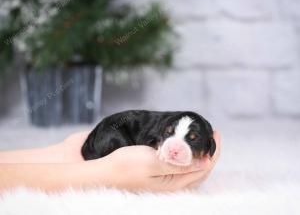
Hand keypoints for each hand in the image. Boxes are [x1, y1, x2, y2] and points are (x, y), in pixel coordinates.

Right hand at [89, 131, 220, 191]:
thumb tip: (205, 162)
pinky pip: (182, 170)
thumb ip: (179, 163)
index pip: (203, 167)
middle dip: (210, 153)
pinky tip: (187, 152)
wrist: (105, 173)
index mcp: (174, 183)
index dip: (213, 151)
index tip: (215, 134)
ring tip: (204, 142)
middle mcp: (173, 185)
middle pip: (201, 170)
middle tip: (213, 135)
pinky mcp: (160, 178)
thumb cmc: (126, 166)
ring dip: (201, 157)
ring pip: (192, 171)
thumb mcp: (153, 161)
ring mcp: (166, 183)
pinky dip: (190, 160)